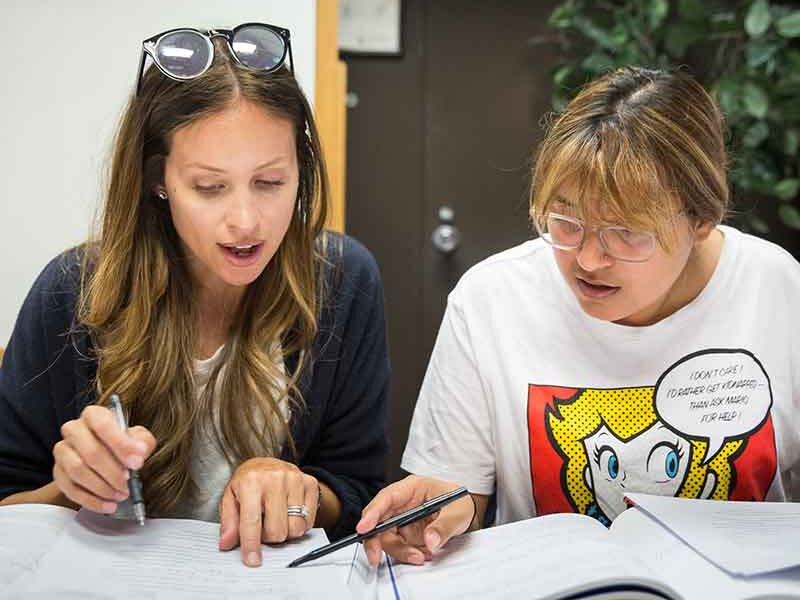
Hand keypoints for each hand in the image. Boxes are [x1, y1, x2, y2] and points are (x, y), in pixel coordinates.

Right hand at [53, 405, 155, 513]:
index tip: (137, 463)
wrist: (106, 457)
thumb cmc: (123, 445)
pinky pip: (70, 489)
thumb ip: (142, 443)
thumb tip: (139, 453)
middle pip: (90, 452)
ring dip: (102, 487)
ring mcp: (62, 451)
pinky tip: (108, 505)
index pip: (102, 425)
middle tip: (128, 484)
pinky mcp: (58, 472)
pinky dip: (91, 500)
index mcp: (94, 415)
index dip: (121, 445)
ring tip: (120, 495)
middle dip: (112, 472)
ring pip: (78, 471)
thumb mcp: (138, 439)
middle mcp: (74, 429)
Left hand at [218, 457, 319, 566]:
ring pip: (296, 528)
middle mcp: (275, 478)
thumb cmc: (247, 483)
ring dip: (285, 532)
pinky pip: (309, 521)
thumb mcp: (230, 498)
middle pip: (277, 530)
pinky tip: (289, 514)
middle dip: (269, 538)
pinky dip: (299, 524)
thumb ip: (228, 522)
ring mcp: (295, 480)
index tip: (252, 560)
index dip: (251, 545)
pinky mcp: (310, 483)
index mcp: (251, 482)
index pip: (251, 522)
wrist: (267, 464)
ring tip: (276, 520)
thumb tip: (227, 543)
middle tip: (263, 528)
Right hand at [356, 475, 476, 565]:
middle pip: (379, 521)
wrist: (466, 513)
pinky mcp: (405, 534)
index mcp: (411, 488)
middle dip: (375, 541)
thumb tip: (429, 541)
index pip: (386, 498)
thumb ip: (444, 526)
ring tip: (421, 556)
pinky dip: (408, 554)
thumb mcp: (457, 512)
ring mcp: (402, 520)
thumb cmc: (459, 502)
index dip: (372, 513)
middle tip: (375, 557)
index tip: (363, 528)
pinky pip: (398, 547)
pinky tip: (424, 554)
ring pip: (387, 538)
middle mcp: (402, 503)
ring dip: (400, 551)